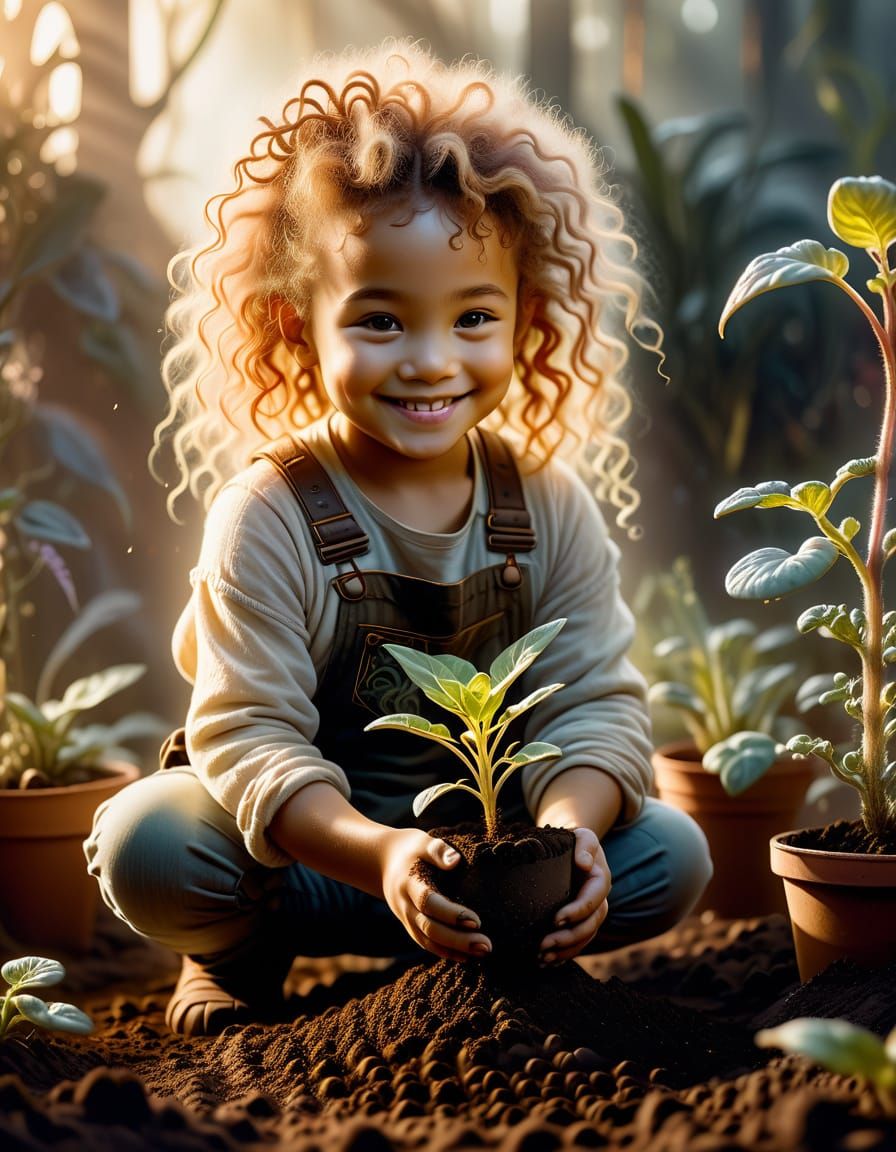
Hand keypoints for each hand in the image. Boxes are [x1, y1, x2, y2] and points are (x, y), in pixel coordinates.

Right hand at [379, 827, 491, 960]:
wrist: (382, 862)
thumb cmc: (410, 850)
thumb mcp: (422, 842)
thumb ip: (438, 850)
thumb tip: (455, 860)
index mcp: (409, 883)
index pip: (429, 903)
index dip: (451, 914)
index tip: (477, 921)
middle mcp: (405, 905)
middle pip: (429, 928)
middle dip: (458, 940)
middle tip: (486, 946)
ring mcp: (406, 918)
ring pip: (428, 940)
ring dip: (455, 950)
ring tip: (483, 952)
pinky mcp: (410, 925)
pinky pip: (426, 943)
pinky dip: (445, 952)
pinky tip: (466, 957)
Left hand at [538, 827, 609, 964]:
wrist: (571, 850)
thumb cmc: (573, 842)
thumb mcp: (582, 836)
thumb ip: (585, 844)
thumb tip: (584, 863)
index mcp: (600, 880)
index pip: (593, 900)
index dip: (577, 912)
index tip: (555, 920)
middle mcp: (599, 900)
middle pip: (590, 925)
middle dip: (568, 938)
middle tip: (543, 945)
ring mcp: (592, 914)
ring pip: (585, 938)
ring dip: (566, 951)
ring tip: (542, 959)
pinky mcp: (581, 923)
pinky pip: (578, 943)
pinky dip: (565, 955)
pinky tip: (549, 963)